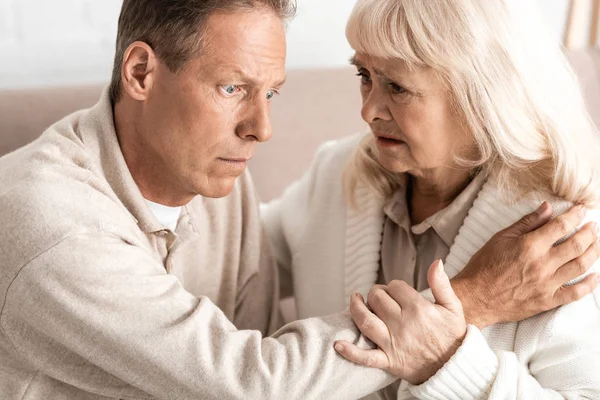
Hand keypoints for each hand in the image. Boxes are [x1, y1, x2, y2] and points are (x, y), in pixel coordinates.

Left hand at [334, 260, 465, 384]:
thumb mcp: (453, 307)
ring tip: (355, 299)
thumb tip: (436, 262)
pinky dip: (351, 352)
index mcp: (419, 309)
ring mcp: (394, 343)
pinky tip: (338, 344)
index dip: (393, 286)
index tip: (396, 291)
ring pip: (366, 321)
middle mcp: (403, 324)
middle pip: (377, 299)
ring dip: (356, 308)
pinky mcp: (389, 361)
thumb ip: (442, 283)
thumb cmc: (453, 337)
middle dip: (376, 293)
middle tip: (379, 296)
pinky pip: (366, 357)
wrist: (455, 368)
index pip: (395, 286)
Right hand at [452, 202, 599, 328]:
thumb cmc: (484, 266)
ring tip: (596, 243)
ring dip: (594, 252)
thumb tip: (547, 208)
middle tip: (593, 226)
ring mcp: (547, 284)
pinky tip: (596, 275)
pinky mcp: (548, 301)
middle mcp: (542, 264)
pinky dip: (590, 284)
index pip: (561, 226)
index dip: (575, 215)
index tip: (581, 210)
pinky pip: (576, 293)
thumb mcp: (500, 238)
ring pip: (581, 266)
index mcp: (529, 246)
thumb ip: (527, 223)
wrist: (475, 297)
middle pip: (577, 244)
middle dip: (589, 232)